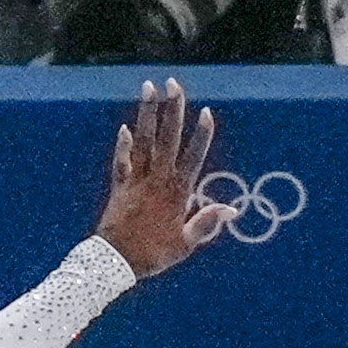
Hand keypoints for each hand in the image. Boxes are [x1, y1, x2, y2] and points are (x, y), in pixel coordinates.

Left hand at [94, 75, 226, 276]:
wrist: (115, 263)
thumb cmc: (153, 255)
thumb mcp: (185, 245)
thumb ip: (206, 223)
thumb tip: (232, 208)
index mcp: (176, 194)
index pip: (192, 157)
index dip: (201, 135)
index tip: (206, 112)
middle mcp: (157, 181)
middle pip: (166, 139)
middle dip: (172, 111)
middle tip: (174, 84)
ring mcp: (136, 181)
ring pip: (143, 141)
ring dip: (147, 114)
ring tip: (149, 88)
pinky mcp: (119, 186)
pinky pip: (121, 161)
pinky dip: (123, 144)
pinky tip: (125, 127)